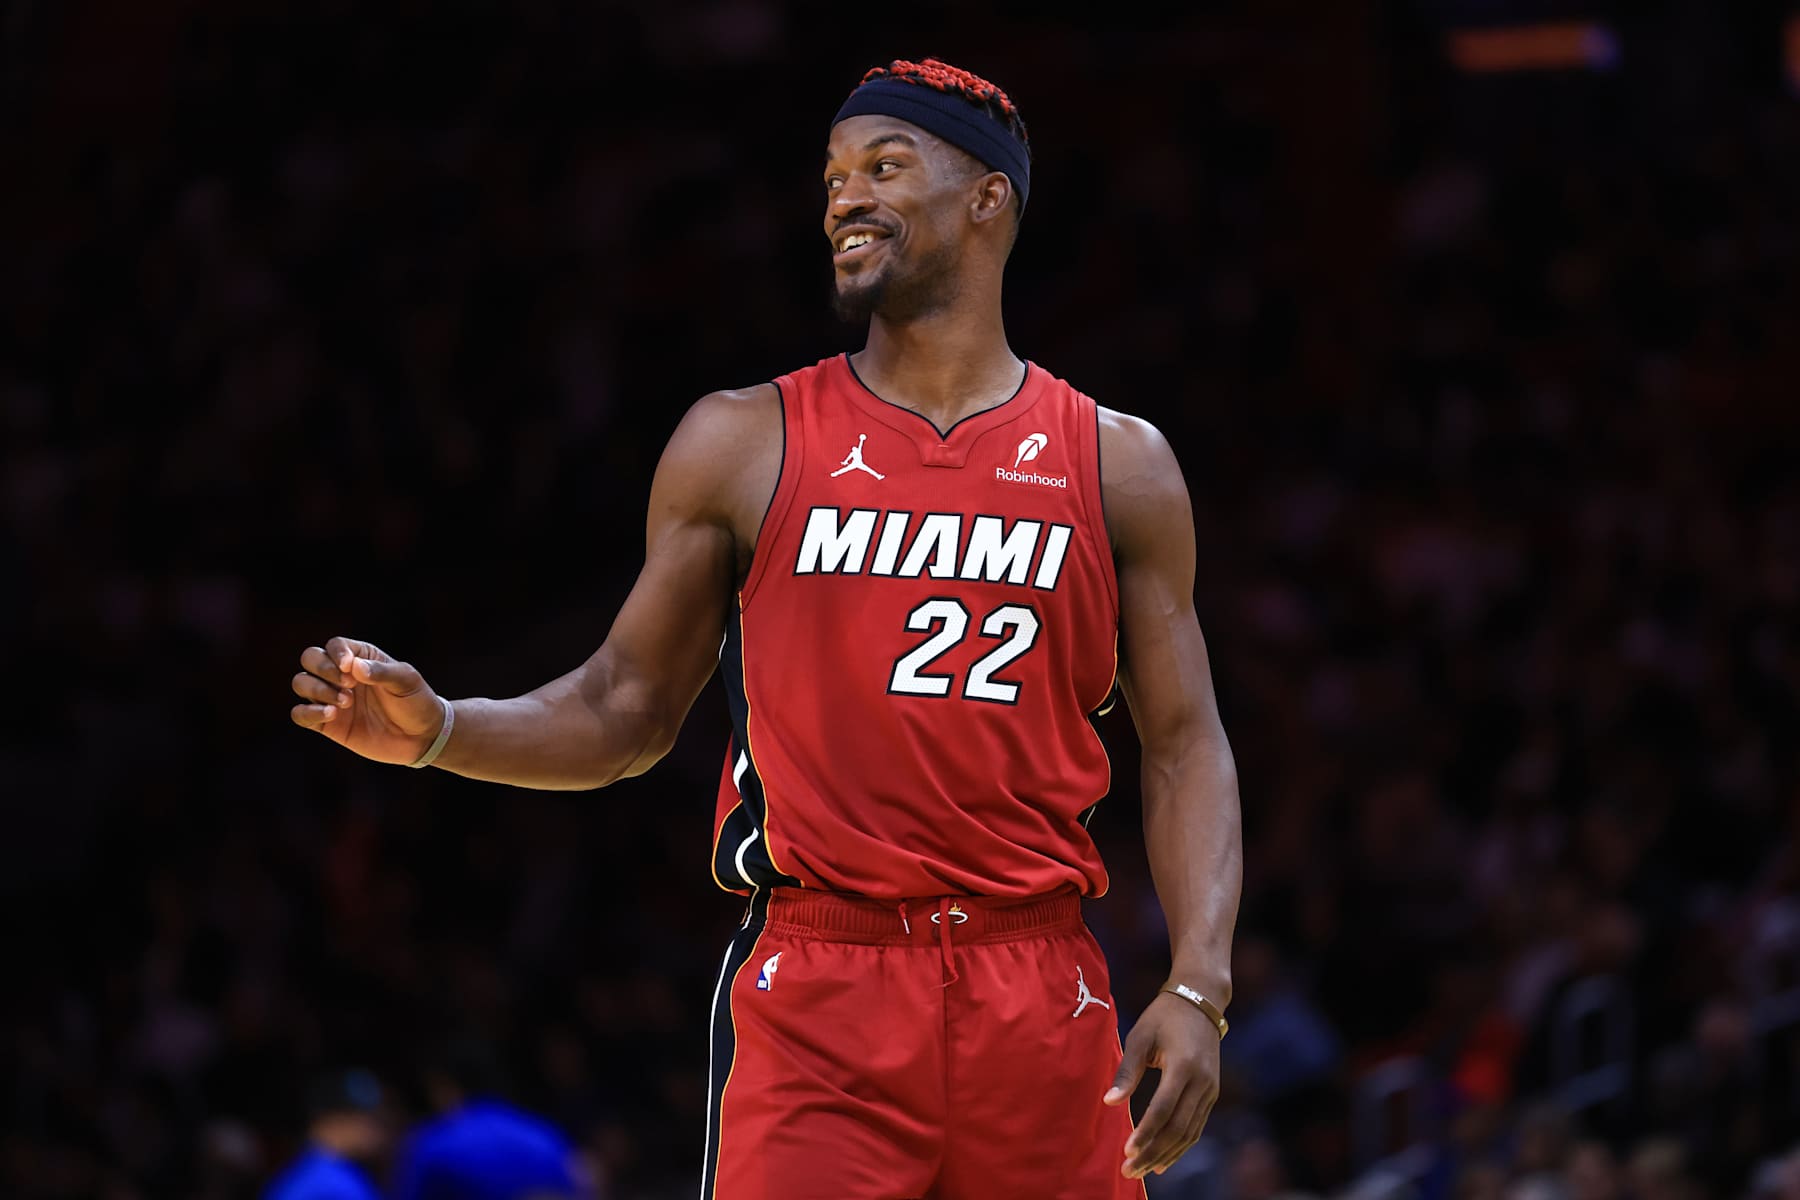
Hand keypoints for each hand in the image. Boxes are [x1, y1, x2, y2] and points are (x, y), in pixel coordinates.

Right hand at [291, 637, 444, 764]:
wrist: (421, 737)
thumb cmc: (416, 701)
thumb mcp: (406, 681)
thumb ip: (381, 672)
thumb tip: (354, 667)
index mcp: (361, 658)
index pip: (335, 645)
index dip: (336, 654)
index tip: (349, 668)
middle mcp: (341, 675)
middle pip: (310, 658)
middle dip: (322, 669)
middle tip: (348, 685)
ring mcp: (332, 698)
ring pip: (301, 683)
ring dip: (318, 690)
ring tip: (346, 702)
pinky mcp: (328, 724)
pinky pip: (300, 714)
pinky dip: (307, 712)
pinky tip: (331, 715)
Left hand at [1104, 990, 1222, 1178]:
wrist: (1201, 1001)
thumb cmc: (1163, 1017)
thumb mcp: (1140, 1037)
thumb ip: (1127, 1072)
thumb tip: (1109, 1103)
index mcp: (1183, 1066)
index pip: (1163, 1109)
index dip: (1146, 1133)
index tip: (1127, 1152)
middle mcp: (1202, 1082)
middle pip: (1178, 1128)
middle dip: (1153, 1152)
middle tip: (1130, 1171)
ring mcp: (1210, 1089)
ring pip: (1190, 1133)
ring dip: (1166, 1154)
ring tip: (1143, 1171)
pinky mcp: (1212, 1093)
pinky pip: (1197, 1127)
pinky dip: (1180, 1146)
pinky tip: (1164, 1160)